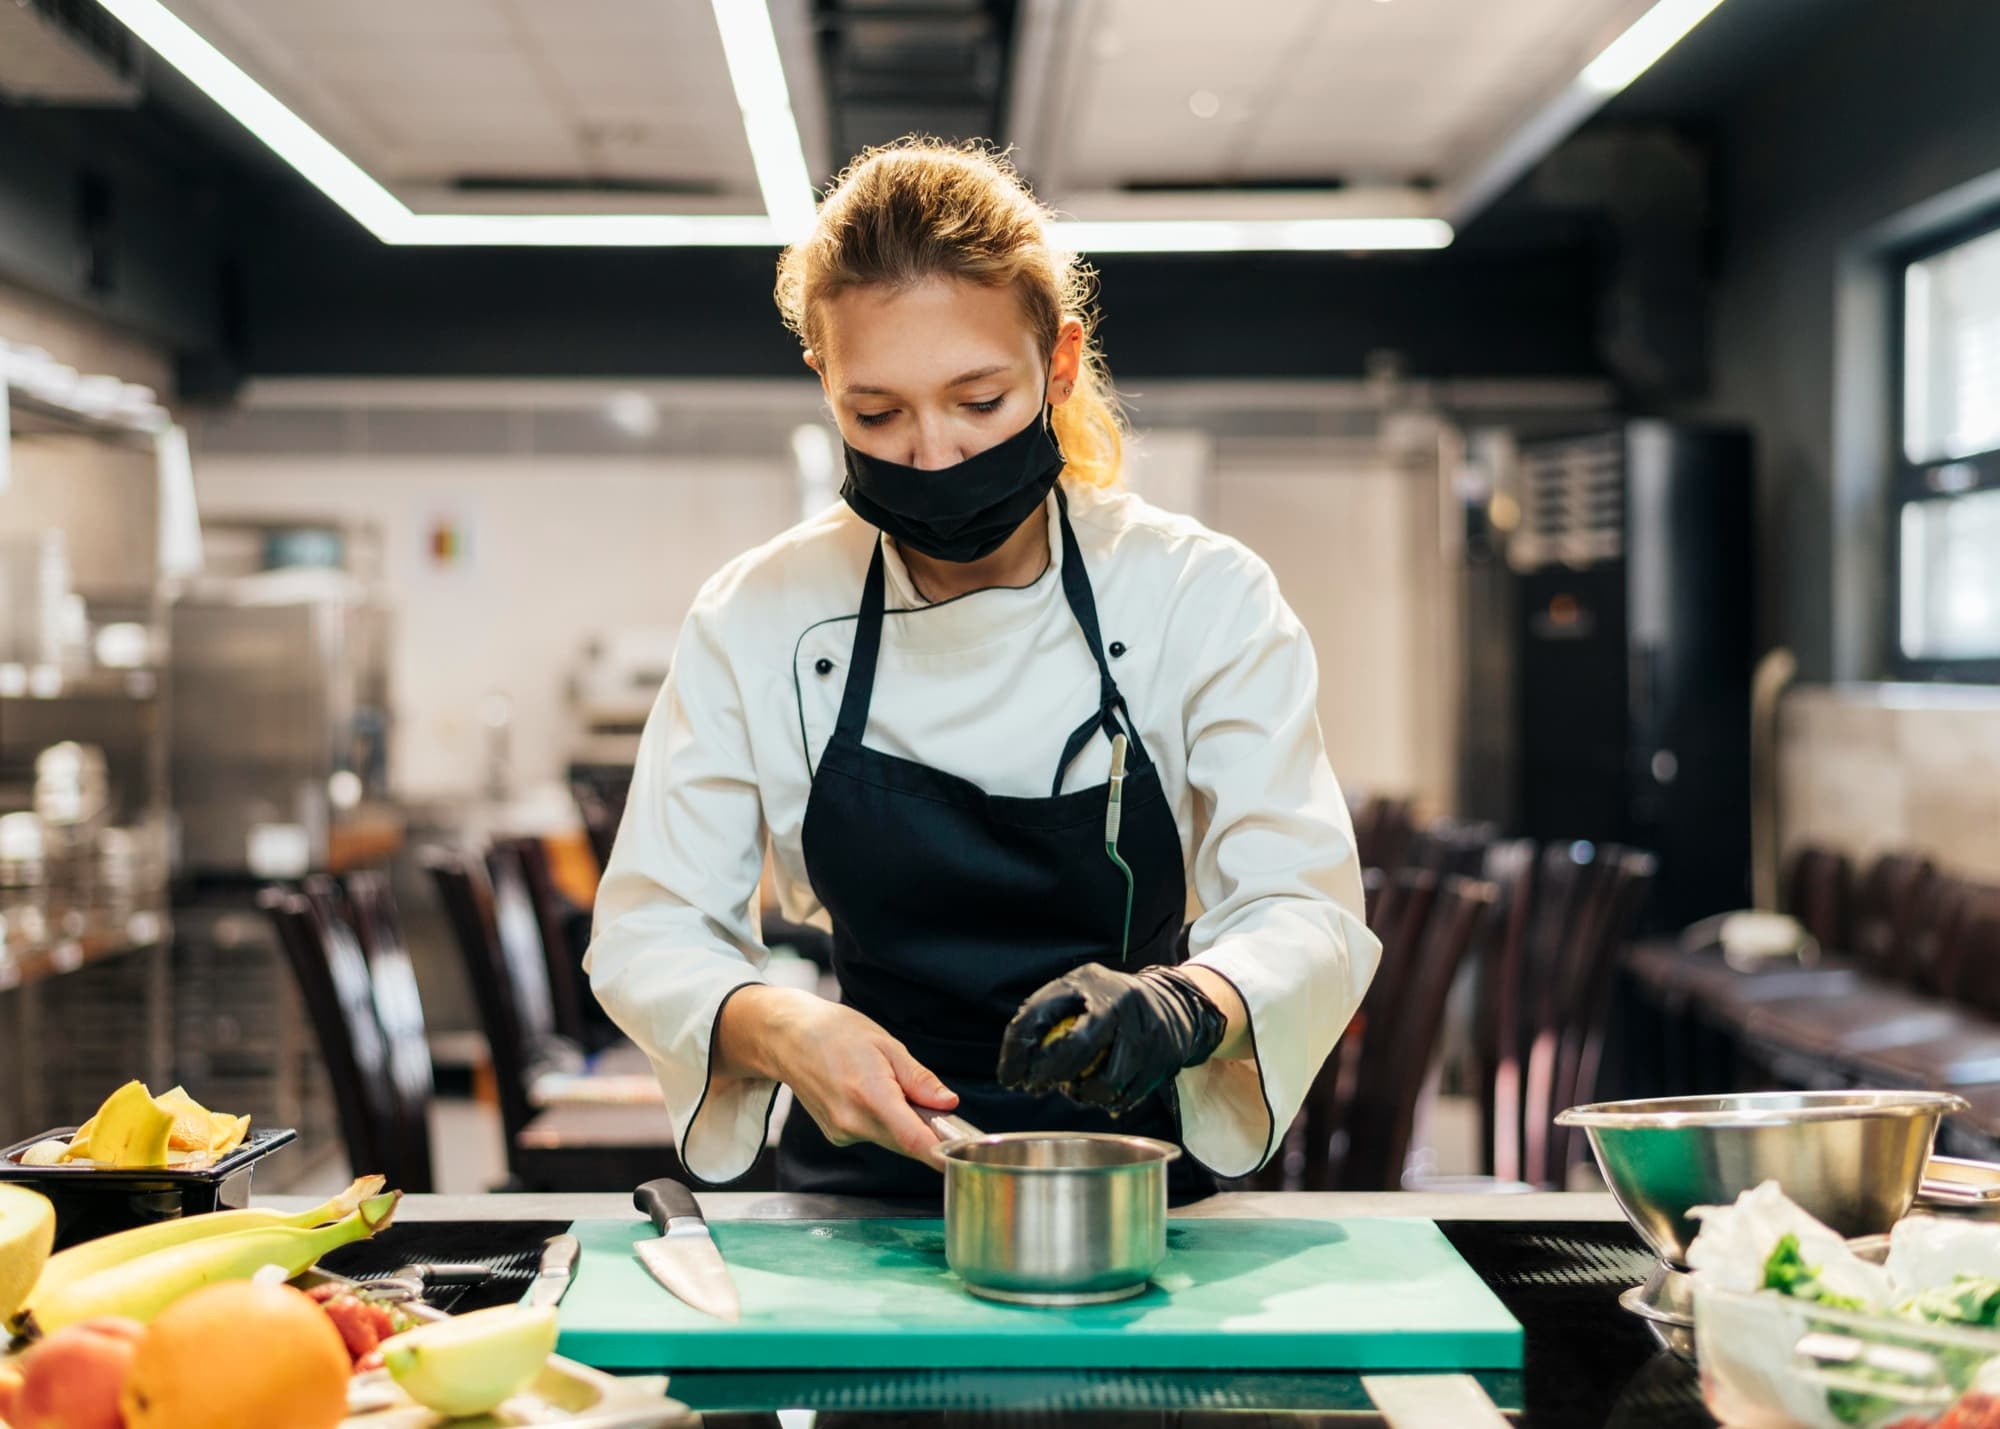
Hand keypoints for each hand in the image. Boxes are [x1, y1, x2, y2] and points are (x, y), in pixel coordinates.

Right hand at [717, 985, 957, 1164]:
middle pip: (906, 1143)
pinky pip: (874, 1136)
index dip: (941, 1153)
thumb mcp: (887, 1044)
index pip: (913, 1139)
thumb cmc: (836, 1033)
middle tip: (941, 1111)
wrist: (789, 1039)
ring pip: (891, 1141)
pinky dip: (885, 1124)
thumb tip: (948, 1102)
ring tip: (894, 1090)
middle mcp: (853, 1122)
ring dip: (905, 1126)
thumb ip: (919, 1079)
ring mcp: (842, 1133)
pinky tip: (873, 1097)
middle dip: (929, 1133)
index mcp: (870, 1094)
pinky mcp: (837, 1136)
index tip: (961, 1158)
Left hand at [996, 964, 1226, 1117]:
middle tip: (1037, 1086)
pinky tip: (1103, 1094)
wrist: (1172, 1004)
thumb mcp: (1078, 993)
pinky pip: (1128, 1095)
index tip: (1010, 1078)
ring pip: (1106, 1081)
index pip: (1038, 1015)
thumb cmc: (1108, 1005)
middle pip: (1076, 1047)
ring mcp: (1143, 1030)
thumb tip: (1015, 1066)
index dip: (1017, 1052)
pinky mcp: (1162, 1057)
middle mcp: (1117, 1002)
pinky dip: (1110, 1102)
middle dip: (1049, 1074)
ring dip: (1084, 1095)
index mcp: (1085, 982)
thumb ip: (1048, 1019)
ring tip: (1077, 1090)